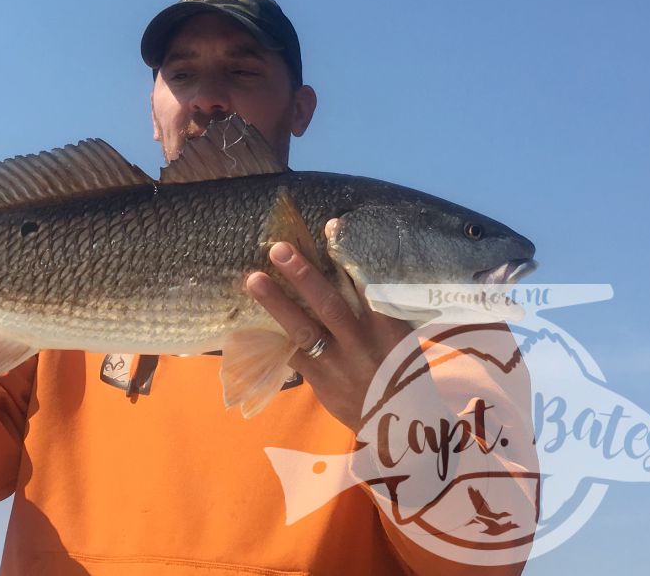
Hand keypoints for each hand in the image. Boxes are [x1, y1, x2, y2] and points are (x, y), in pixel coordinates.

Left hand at [245, 220, 413, 431]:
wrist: (398, 423)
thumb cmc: (401, 372)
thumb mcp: (402, 338)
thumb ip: (380, 308)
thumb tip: (353, 269)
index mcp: (388, 327)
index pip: (367, 284)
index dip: (347, 255)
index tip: (330, 225)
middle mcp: (362, 343)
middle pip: (329, 304)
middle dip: (304, 275)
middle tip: (279, 248)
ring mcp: (338, 363)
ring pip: (303, 330)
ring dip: (276, 303)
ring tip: (253, 279)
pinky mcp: (319, 380)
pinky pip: (290, 356)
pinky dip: (270, 339)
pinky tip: (248, 322)